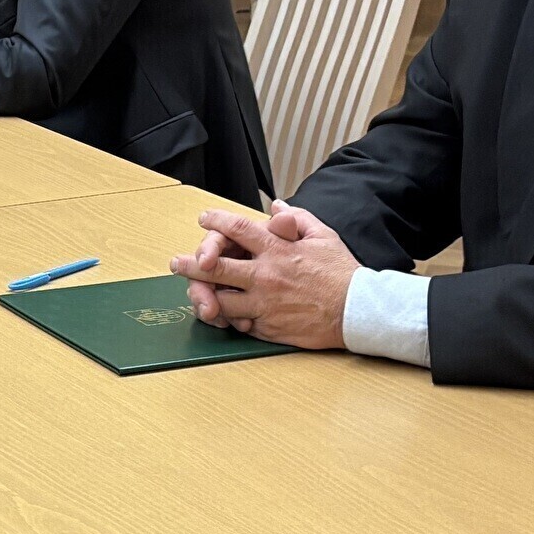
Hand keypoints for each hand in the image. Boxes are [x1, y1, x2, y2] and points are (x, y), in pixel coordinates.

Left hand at [168, 201, 358, 348]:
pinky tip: (219, 314)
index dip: (216, 222)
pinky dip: (227, 318)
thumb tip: (277, 207)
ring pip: (220, 300)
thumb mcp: (323, 236)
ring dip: (202, 295)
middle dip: (192, 263)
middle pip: (216, 267)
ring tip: (191, 291)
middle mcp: (265, 275)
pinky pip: (238, 322)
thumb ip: (298, 219)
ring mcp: (263, 303)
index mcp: (278, 250)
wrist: (356, 310)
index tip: (204, 219)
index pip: (238, 230)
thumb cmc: (342, 273)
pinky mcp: (267, 326)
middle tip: (177, 262)